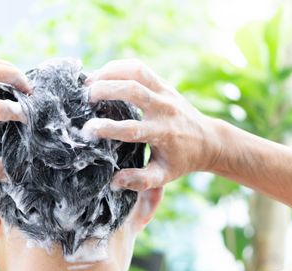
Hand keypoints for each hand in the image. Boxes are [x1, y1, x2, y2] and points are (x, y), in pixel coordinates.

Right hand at [83, 59, 221, 190]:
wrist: (207, 140)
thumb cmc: (180, 160)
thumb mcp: (163, 176)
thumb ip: (140, 181)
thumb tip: (114, 181)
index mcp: (163, 133)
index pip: (131, 128)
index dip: (107, 128)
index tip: (87, 131)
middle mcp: (164, 109)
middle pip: (132, 90)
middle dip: (105, 90)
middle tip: (84, 98)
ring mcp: (165, 92)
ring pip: (135, 72)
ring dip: (109, 73)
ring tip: (88, 82)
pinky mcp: (163, 84)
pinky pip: (139, 68)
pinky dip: (118, 67)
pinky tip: (102, 75)